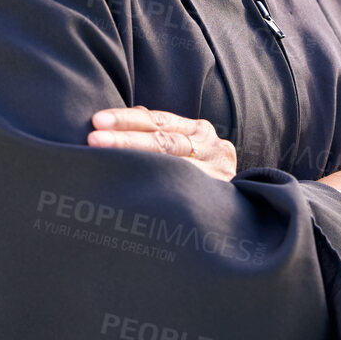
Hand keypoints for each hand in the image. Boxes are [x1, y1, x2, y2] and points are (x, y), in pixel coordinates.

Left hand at [88, 105, 237, 181]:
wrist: (246, 220)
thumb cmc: (204, 176)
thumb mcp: (188, 149)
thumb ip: (162, 134)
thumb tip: (123, 120)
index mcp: (199, 131)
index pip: (158, 119)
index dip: (127, 119)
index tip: (97, 120)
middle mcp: (212, 148)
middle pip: (163, 139)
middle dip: (126, 138)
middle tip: (94, 138)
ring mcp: (218, 173)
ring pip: (171, 163)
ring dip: (134, 158)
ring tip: (103, 156)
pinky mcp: (219, 196)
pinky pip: (182, 190)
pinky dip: (155, 186)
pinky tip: (132, 190)